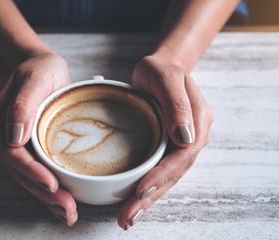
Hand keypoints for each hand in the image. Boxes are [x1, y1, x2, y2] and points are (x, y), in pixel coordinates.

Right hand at [0, 53, 77, 225]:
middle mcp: (5, 135)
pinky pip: (34, 171)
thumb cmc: (41, 69)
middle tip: (67, 208)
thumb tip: (15, 136)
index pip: (14, 153)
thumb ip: (23, 103)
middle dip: (43, 192)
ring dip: (46, 197)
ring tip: (67, 212)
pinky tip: (59, 202)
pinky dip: (46, 189)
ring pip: (27, 176)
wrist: (42, 67)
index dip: (32, 172)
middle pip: (20, 171)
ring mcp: (15, 142)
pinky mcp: (29, 146)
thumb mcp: (35, 77)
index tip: (53, 185)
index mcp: (1, 118)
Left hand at [117, 55, 213, 229]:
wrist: (161, 67)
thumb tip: (184, 137)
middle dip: (152, 195)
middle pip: (174, 172)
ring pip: (167, 177)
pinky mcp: (168, 146)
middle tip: (129, 215)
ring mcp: (181, 143)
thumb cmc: (161, 69)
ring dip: (148, 198)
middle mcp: (192, 136)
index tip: (142, 189)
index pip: (183, 155)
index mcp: (197, 120)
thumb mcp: (165, 77)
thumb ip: (176, 103)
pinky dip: (148, 187)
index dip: (163, 174)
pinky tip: (134, 201)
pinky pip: (160, 170)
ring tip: (128, 216)